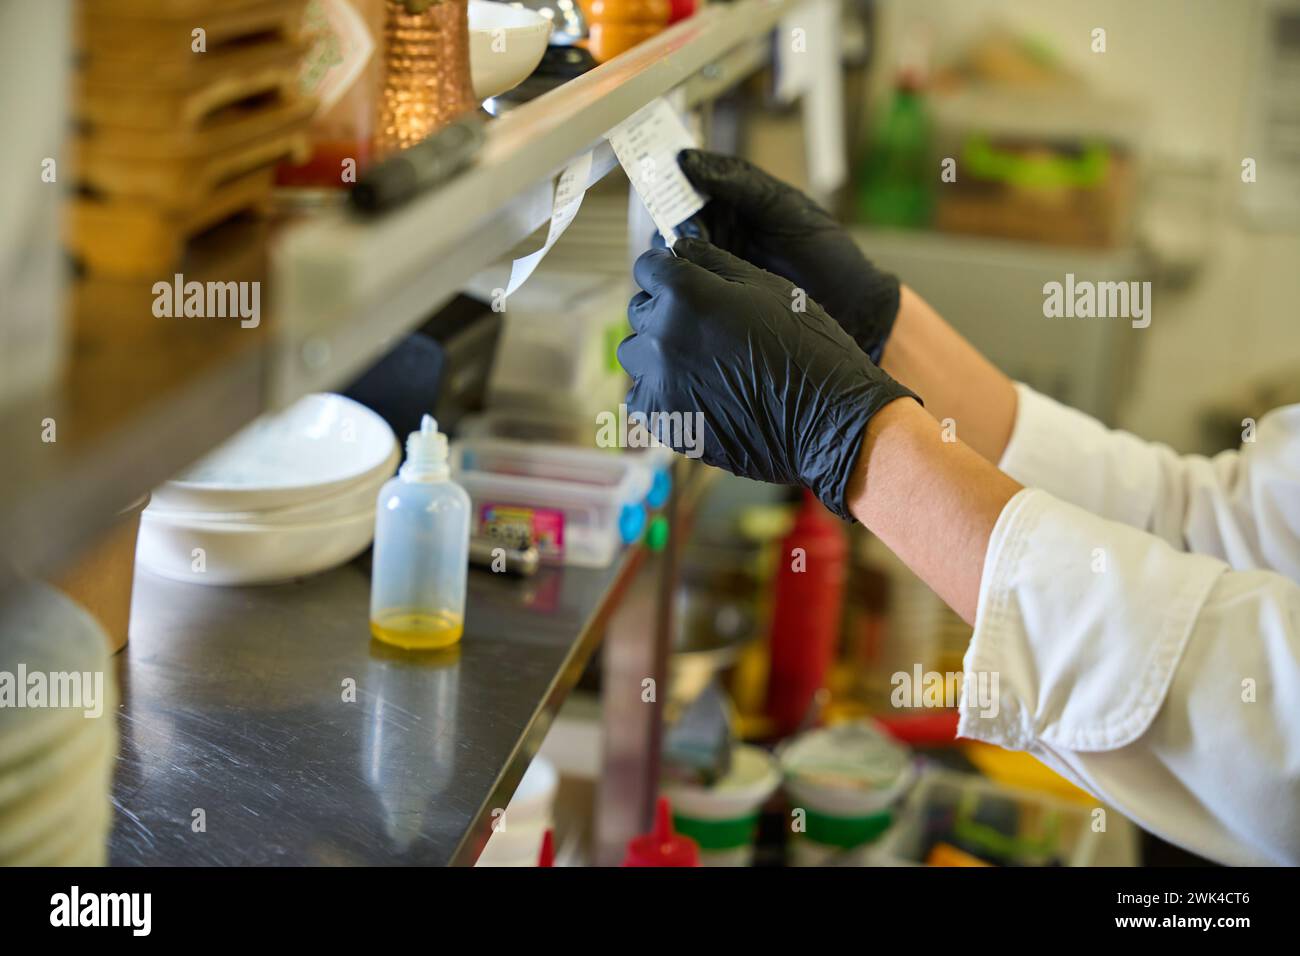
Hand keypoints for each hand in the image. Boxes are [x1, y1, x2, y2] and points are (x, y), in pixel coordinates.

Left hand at [617, 239, 917, 519]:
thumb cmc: (806, 346)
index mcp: (684, 294)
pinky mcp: (663, 421)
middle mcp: (661, 336)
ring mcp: (659, 383)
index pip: (648, 267)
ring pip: (636, 354)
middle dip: (665, 310)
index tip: (685, 281)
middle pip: (640, 310)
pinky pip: (642, 396)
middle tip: (705, 325)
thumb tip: (677, 249)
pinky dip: (660, 391)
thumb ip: (712, 262)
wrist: (826, 420)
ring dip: (658, 351)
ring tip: (699, 360)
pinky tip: (695, 391)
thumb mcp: (767, 286)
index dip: (669, 271)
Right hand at [675, 149, 901, 362]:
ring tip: (688, 248)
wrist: (850, 308)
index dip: (685, 171)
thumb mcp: (786, 210)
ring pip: (681, 242)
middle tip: (685, 223)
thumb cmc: (828, 254)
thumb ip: (741, 185)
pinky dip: (683, 271)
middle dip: (678, 213)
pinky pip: (689, 275)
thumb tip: (691, 162)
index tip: (668, 167)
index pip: (705, 176)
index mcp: (746, 198)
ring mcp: (722, 257)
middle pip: (685, 210)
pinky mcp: (719, 288)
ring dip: (678, 243)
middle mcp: (731, 224)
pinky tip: (686, 272)